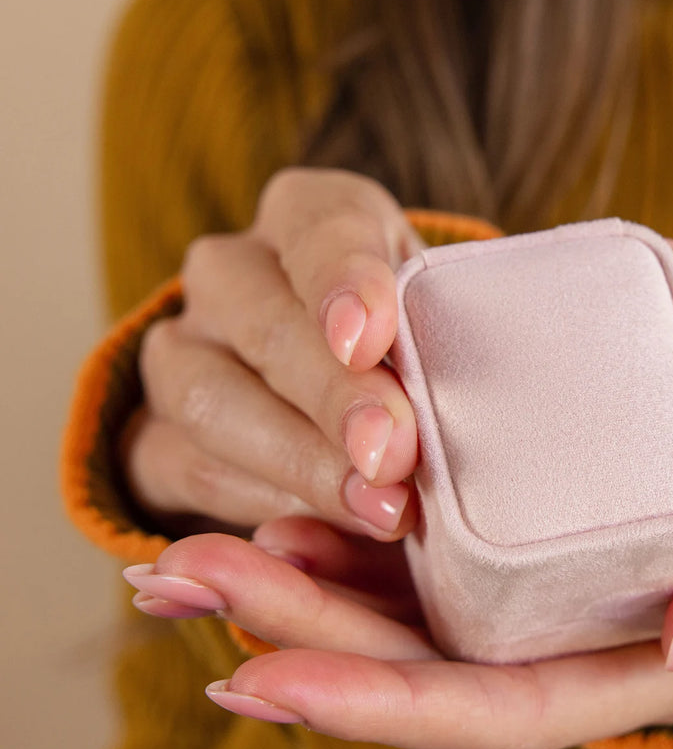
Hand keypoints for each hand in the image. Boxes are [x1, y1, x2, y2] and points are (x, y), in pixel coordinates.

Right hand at [122, 169, 421, 538]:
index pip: (320, 228)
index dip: (344, 281)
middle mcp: (230, 273)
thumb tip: (444, 425)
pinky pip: (192, 470)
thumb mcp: (432, 327)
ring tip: (379, 508)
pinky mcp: (150, 434)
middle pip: (266, 324)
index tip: (369, 338)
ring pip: (213, 399)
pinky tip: (328, 529)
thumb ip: (435, 351)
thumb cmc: (407, 350)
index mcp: (310, 219)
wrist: (324, 398)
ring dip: (300, 462)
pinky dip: (264, 504)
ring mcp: (180, 350)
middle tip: (393, 455)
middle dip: (333, 397)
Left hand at [122, 400, 672, 748]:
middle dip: (290, 635)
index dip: (370, 704)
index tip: (255, 674)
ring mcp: (532, 597)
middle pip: (409, 662)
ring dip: (291, 589)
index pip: (483, 708)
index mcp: (622, 673)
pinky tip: (279, 511)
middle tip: (176, 579)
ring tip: (188, 553)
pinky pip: (421, 555)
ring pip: (397, 612)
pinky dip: (345, 543)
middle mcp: (558, 646)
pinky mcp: (521, 542)